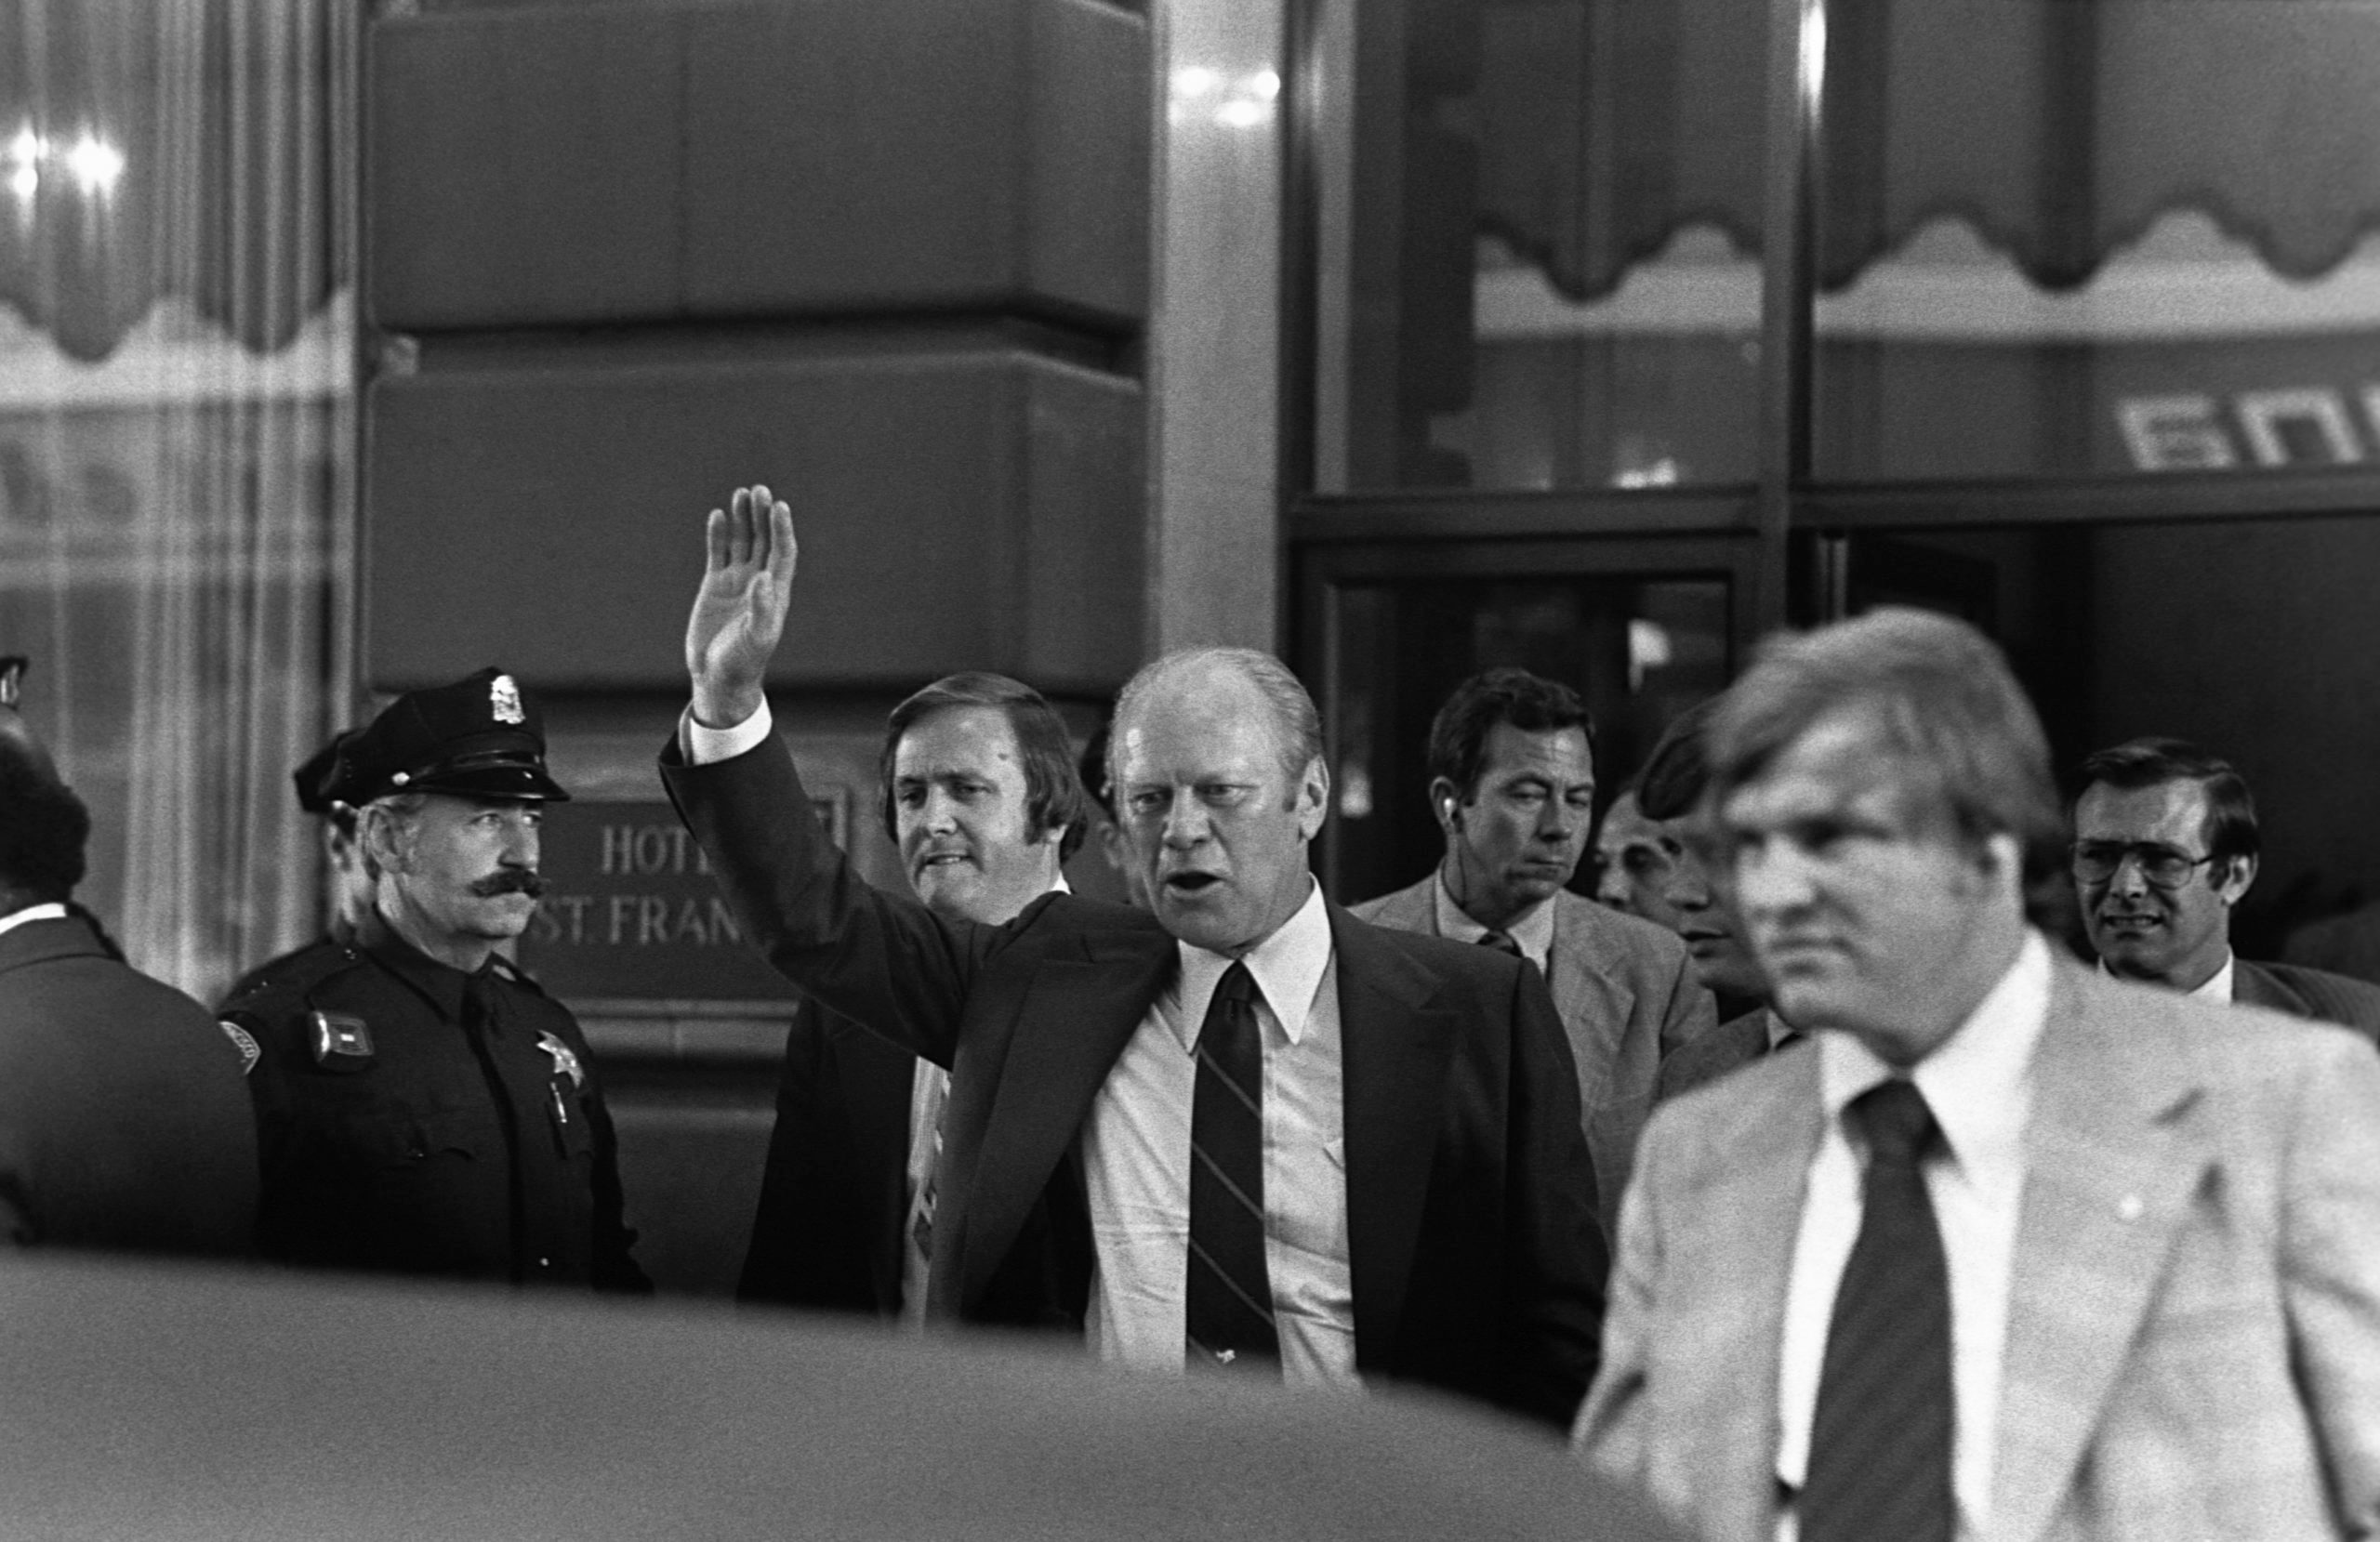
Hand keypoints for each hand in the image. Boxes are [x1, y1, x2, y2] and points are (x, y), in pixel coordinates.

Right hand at [684, 484, 796, 728]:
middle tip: (759, 490)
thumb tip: (763, 577)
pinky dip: (719, 535)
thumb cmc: (742, 661)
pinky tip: (718, 516)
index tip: (780, 506)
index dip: (782, 529)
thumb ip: (761, 608)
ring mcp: (737, 582)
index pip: (783, 553)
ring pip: (743, 542)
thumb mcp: (755, 638)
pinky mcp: (715, 585)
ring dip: (744, 519)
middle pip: (764, 541)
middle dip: (763, 516)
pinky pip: (719, 554)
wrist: (718, 677)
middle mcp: (759, 582)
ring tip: (741, 494)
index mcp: (775, 592)